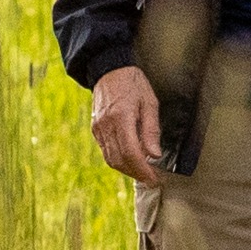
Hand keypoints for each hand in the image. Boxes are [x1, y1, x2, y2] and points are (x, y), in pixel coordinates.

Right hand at [89, 64, 163, 185]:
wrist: (109, 70)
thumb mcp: (150, 103)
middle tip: (151, 180)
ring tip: (142, 173)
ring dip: (127, 170)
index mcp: (121, 118)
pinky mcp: (96, 129)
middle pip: (119, 160)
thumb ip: (151, 130)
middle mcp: (106, 126)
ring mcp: (98, 129)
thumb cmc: (133, 84)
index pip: (131, 153)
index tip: (154, 178)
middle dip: (136, 173)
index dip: (143, 169)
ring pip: (111, 159)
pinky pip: (106, 151)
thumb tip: (154, 154)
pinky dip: (119, 160)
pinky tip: (131, 160)